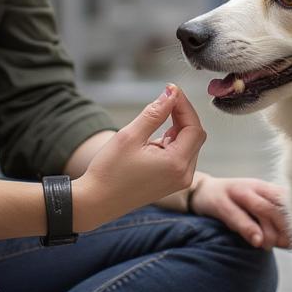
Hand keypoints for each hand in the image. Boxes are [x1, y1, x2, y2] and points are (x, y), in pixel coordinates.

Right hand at [73, 85, 205, 230]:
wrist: (96, 202)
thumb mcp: (130, 136)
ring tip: (156, 120)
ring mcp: (179, 181)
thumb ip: (155, 113)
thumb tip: (171, 93)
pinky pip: (181, 156)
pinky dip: (172, 143)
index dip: (184, 105)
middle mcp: (183, 175)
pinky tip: (154, 139)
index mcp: (177, 164)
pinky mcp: (171, 183)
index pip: (194, 127)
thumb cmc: (109, 171)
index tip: (170, 90)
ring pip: (189, 145)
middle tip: (164, 101)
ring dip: (177, 128)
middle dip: (182, 115)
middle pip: (195, 136)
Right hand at [189, 173, 291, 249]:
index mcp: (265, 188)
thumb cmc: (233, 205)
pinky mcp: (220, 202)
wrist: (201, 191)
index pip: (287, 200)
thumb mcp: (253, 209)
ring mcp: (237, 192)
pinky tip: (257, 241)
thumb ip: (270, 224)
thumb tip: (291, 244)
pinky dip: (249, 228)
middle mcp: (254, 187)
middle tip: (288, 246)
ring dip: (270, 230)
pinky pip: (236, 215)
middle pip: (277, 206)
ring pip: (260, 209)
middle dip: (286, 228)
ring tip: (272, 246)